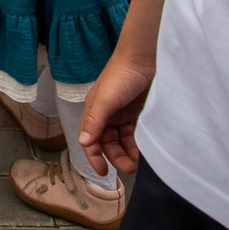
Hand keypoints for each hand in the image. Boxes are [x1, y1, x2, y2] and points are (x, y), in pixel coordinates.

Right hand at [76, 46, 153, 176]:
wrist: (145, 57)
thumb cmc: (123, 74)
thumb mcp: (106, 99)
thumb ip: (94, 121)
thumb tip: (82, 142)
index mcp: (94, 111)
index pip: (90, 139)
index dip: (94, 156)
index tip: (103, 172)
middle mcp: (106, 114)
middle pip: (107, 143)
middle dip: (116, 157)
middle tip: (129, 169)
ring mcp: (122, 113)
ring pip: (121, 140)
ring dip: (126, 153)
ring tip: (136, 162)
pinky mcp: (136, 112)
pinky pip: (133, 133)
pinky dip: (136, 143)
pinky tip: (142, 150)